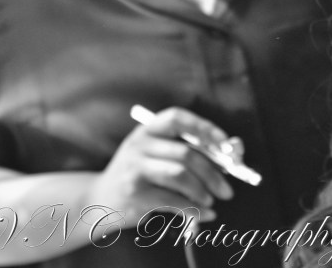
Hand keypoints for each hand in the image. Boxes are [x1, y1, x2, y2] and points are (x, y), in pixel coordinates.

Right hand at [88, 107, 234, 224]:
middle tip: (227, 190)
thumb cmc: (139, 175)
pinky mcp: (134, 193)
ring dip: (203, 191)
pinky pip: (173, 200)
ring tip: (211, 201)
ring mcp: (134, 169)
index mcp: (147, 130)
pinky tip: (204, 214)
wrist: (99, 199)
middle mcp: (139, 145)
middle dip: (213, 173)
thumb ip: (188, 151)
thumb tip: (231, 155)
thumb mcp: (155, 154)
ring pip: (181, 175)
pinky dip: (194, 210)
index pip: (178, 118)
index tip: (226, 145)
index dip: (205, 128)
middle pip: (186, 153)